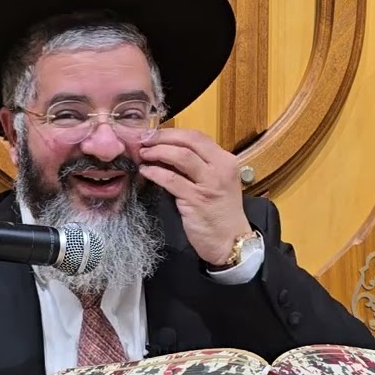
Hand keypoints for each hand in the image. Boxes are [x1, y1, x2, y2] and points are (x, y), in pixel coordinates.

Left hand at [138, 128, 251, 265]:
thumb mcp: (215, 183)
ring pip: (181, 156)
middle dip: (162, 137)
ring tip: (143, 154)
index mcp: (226, 161)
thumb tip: (166, 152)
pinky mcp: (196, 200)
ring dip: (157, 152)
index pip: (197, 136)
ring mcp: (210, 184)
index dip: (172, 132)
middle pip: (188, 141)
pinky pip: (171, 180)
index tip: (153, 133)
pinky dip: (155, 172)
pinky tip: (146, 172)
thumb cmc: (220, 214)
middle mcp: (220, 168)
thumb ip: (197, 167)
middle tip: (144, 140)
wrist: (231, 242)